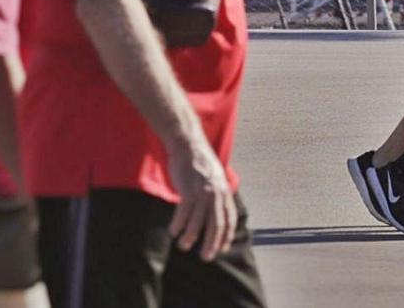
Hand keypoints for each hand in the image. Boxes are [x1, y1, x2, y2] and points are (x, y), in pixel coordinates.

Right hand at [166, 140, 236, 261]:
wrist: (188, 145)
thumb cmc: (199, 163)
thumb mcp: (215, 178)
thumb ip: (217, 194)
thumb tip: (217, 210)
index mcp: (224, 192)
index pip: (229, 219)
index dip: (226, 236)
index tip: (222, 248)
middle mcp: (216, 194)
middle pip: (216, 225)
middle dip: (211, 244)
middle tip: (206, 257)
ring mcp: (202, 192)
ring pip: (198, 222)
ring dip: (191, 237)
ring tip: (184, 246)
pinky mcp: (188, 190)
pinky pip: (183, 213)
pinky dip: (178, 225)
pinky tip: (173, 232)